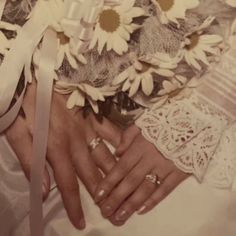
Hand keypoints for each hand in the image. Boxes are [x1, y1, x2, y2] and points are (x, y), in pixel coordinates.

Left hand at [5, 81, 121, 228]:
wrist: (34, 77)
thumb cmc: (24, 107)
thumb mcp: (17, 135)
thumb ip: (31, 162)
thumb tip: (45, 190)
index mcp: (56, 148)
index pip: (67, 183)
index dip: (74, 204)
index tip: (81, 222)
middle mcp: (76, 142)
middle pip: (91, 173)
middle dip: (101, 193)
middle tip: (111, 209)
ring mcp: (88, 128)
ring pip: (105, 155)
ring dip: (114, 173)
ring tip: (124, 188)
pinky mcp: (93, 116)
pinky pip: (111, 130)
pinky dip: (120, 141)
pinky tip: (128, 151)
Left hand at [94, 125, 188, 224]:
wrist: (193, 121)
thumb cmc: (164, 121)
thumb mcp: (142, 123)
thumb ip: (127, 136)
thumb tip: (117, 153)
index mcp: (141, 146)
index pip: (121, 167)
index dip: (109, 182)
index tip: (98, 195)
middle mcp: (151, 159)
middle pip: (131, 181)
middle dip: (116, 197)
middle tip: (105, 212)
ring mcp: (165, 167)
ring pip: (146, 189)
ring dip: (132, 204)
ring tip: (119, 216)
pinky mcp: (179, 173)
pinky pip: (165, 190)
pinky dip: (153, 201)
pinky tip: (142, 210)